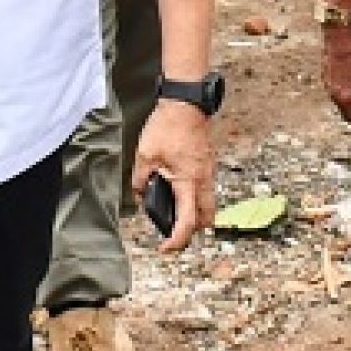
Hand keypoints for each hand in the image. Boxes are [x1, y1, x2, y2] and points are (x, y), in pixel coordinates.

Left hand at [129, 100, 216, 252]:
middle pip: (206, 219)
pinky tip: (178, 187)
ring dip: (195, 214)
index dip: (176, 241)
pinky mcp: (208, 163)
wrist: (186, 103)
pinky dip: (195, 197)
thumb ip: (141, 179)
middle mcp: (203, 181)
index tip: (164, 248)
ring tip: (173, 210)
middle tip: (172, 231)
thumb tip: (141, 194)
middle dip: (192, 231)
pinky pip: (206, 189)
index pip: (187, 223)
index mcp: (187, 183)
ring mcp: (209, 172)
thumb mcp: (145, 155)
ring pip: (208, 204)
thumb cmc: (167, 126)